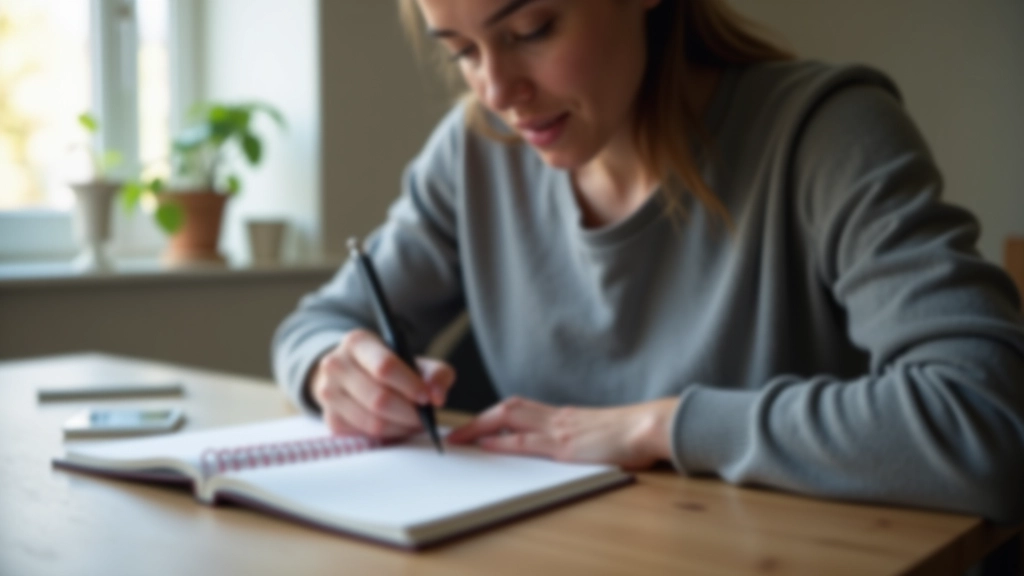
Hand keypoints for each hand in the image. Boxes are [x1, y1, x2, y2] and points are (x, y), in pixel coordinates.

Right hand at [309, 329, 454, 439]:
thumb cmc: (391, 367)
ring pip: (371, 422)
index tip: (426, 398)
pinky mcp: (330, 420)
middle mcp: (335, 365)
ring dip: (400, 427)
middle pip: (378, 399)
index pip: (384, 367)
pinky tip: (397, 426)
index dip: (409, 385)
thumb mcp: (415, 361)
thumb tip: (437, 398)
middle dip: (408, 413)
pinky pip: (364, 435)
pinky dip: (387, 436)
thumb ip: (436, 374)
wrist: (356, 374)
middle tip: (424, 417)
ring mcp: (328, 393)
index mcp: (357, 342)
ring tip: (414, 422)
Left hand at [446, 396, 678, 469]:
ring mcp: (560, 429)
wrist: (651, 426)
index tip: (476, 424)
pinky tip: (487, 445)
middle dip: (479, 419)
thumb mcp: (600, 433)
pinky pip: (527, 441)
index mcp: (564, 416)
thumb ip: (581, 436)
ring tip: (460, 438)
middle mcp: (557, 417)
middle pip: (508, 408)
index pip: (521, 409)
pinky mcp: (566, 446)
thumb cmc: (633, 433)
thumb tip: (571, 445)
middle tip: (456, 432)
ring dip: (481, 427)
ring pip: (510, 418)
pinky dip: (503, 442)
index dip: (495, 415)